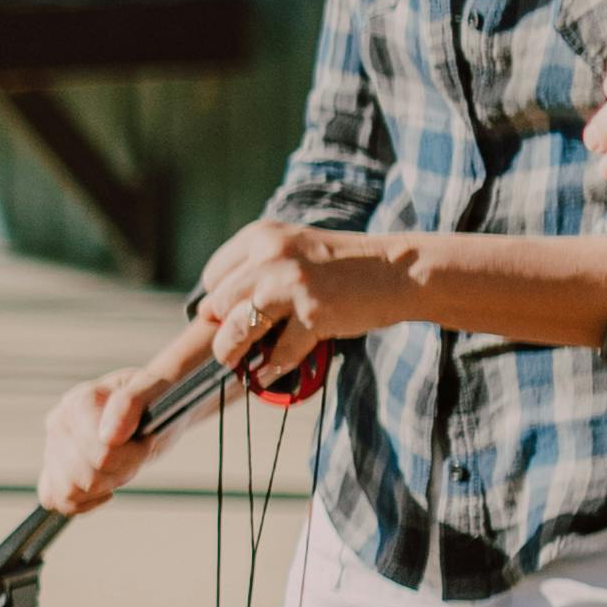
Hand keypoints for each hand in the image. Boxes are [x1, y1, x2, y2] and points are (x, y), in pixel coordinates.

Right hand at [34, 355, 197, 516]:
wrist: (149, 406)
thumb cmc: (152, 397)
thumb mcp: (152, 390)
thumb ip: (129, 405)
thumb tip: (109, 437)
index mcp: (79, 402)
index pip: (100, 453)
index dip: (132, 455)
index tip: (147, 440)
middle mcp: (59, 424)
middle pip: (85, 476)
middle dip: (120, 472)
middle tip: (136, 453)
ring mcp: (52, 448)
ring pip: (68, 491)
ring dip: (103, 487)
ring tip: (120, 468)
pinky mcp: (54, 469)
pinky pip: (55, 499)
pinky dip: (84, 502)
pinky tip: (106, 489)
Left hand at [184, 217, 403, 381]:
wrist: (397, 270)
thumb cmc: (341, 266)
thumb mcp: (293, 249)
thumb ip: (256, 270)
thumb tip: (208, 312)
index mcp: (261, 236)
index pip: (213, 276)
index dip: (218, 301)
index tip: (229, 316)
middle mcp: (270, 255)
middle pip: (218, 304)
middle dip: (223, 329)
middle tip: (232, 346)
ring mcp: (290, 284)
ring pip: (238, 329)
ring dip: (233, 352)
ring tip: (237, 363)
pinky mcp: (313, 313)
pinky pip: (278, 352)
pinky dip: (273, 367)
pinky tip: (273, 371)